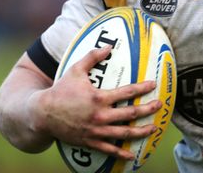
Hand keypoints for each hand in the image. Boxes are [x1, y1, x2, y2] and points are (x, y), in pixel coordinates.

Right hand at [31, 46, 161, 159]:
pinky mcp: (90, 141)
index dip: (143, 88)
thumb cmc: (61, 89)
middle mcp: (100, 115)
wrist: (42, 114)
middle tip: (160, 105)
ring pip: (124, 134)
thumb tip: (109, 46)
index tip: (154, 84)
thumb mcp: (75, 69)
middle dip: (148, 110)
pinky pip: (109, 149)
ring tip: (154, 128)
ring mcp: (96, 130)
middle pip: (130, 114)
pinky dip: (121, 154)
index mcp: (98, 97)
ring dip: (141, 132)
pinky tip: (132, 157)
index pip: (127, 92)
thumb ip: (92, 56)